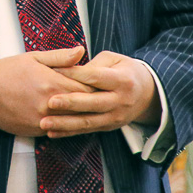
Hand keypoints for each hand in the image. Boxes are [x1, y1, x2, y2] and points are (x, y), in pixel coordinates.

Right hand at [0, 47, 93, 137]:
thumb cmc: (7, 72)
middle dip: (92, 101)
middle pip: (83, 106)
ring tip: (86, 108)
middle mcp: (51, 104)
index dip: (96, 85)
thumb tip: (81, 51)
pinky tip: (67, 117)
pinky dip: (65, 123)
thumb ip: (60, 57)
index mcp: (52, 83)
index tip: (100, 82)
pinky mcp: (37, 130)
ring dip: (80, 114)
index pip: (87, 87)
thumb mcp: (33, 58)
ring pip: (73, 121)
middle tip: (99, 96)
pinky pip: (59, 129)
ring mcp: (44, 119)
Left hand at [41, 51, 160, 138]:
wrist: (148, 94)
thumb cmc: (125, 70)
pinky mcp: (109, 127)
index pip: (95, 77)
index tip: (53, 70)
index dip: (74, 73)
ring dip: (65, 124)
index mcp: (122, 80)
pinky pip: (87, 130)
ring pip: (88, 121)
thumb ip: (93, 64)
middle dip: (70, 103)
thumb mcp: (114, 59)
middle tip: (49, 102)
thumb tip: (72, 69)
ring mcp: (115, 117)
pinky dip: (69, 133)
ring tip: (45, 123)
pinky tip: (52, 133)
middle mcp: (120, 101)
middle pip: (93, 102)